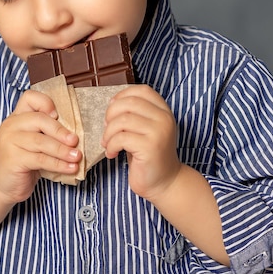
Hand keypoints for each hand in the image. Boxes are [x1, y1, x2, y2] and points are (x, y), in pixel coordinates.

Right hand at [0, 90, 81, 203]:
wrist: (5, 187)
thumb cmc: (25, 162)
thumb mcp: (36, 143)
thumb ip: (47, 132)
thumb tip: (76, 133)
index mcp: (17, 117)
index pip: (29, 98)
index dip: (45, 103)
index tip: (58, 115)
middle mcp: (10, 126)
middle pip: (39, 120)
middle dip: (60, 131)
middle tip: (75, 141)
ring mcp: (9, 142)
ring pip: (41, 141)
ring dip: (62, 150)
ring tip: (77, 157)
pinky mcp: (13, 159)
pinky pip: (40, 159)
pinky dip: (58, 164)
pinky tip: (71, 168)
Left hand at [101, 85, 180, 199]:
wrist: (165, 183)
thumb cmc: (149, 156)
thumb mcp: (145, 129)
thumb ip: (135, 114)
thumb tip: (111, 103)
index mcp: (163, 111)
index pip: (141, 90)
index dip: (122, 96)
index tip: (112, 110)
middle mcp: (164, 118)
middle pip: (129, 103)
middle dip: (110, 115)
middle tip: (107, 130)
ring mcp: (158, 132)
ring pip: (122, 120)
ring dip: (108, 133)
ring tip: (108, 144)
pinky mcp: (150, 147)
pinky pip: (121, 138)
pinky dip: (111, 146)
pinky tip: (112, 154)